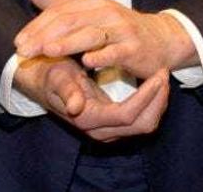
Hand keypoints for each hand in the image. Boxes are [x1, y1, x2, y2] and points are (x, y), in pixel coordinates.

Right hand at [13, 56, 169, 141]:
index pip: (127, 115)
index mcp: (88, 119)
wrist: (38, 81)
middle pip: (142, 124)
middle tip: (165, 73)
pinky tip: (153, 84)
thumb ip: (66, 91)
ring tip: (162, 76)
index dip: (146, 97)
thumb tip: (75, 106)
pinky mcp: (111, 121)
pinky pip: (139, 118)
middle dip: (158, 100)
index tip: (158, 74)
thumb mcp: (56, 77)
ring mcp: (107, 128)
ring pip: (144, 124)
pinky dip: (150, 102)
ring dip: (157, 102)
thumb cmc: (48, 74)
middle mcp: (100, 130)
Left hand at [14, 0, 196, 77]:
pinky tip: (87, 63)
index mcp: (92, 2)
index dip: (36, 27)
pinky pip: (116, 52)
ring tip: (47, 51)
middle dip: (44, 37)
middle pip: (69, 22)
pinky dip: (102, 56)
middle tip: (24, 50)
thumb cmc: (119, 27)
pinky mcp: (134, 47)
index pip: (58, 13)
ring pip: (90, 35)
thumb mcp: (91, 12)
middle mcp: (105, 11)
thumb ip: (62, 4)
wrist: (160, 38)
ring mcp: (121, 29)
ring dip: (67, 43)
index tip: (18, 42)